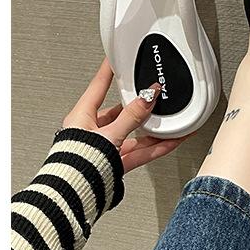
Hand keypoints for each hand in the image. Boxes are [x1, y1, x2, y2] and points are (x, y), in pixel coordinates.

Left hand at [62, 57, 186, 172]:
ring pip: (134, 134)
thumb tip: (146, 98)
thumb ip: (131, 117)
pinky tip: (171, 140)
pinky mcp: (117, 163)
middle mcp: (93, 132)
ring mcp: (106, 148)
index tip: (115, 57)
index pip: (98, 86)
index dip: (108, 71)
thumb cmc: (79, 163)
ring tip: (171, 121)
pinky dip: (156, 146)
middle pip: (120, 112)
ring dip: (152, 129)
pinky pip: (140, 151)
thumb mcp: (108, 134)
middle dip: (140, 106)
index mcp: (82, 117)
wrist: (78, 193)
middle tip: (154, 95)